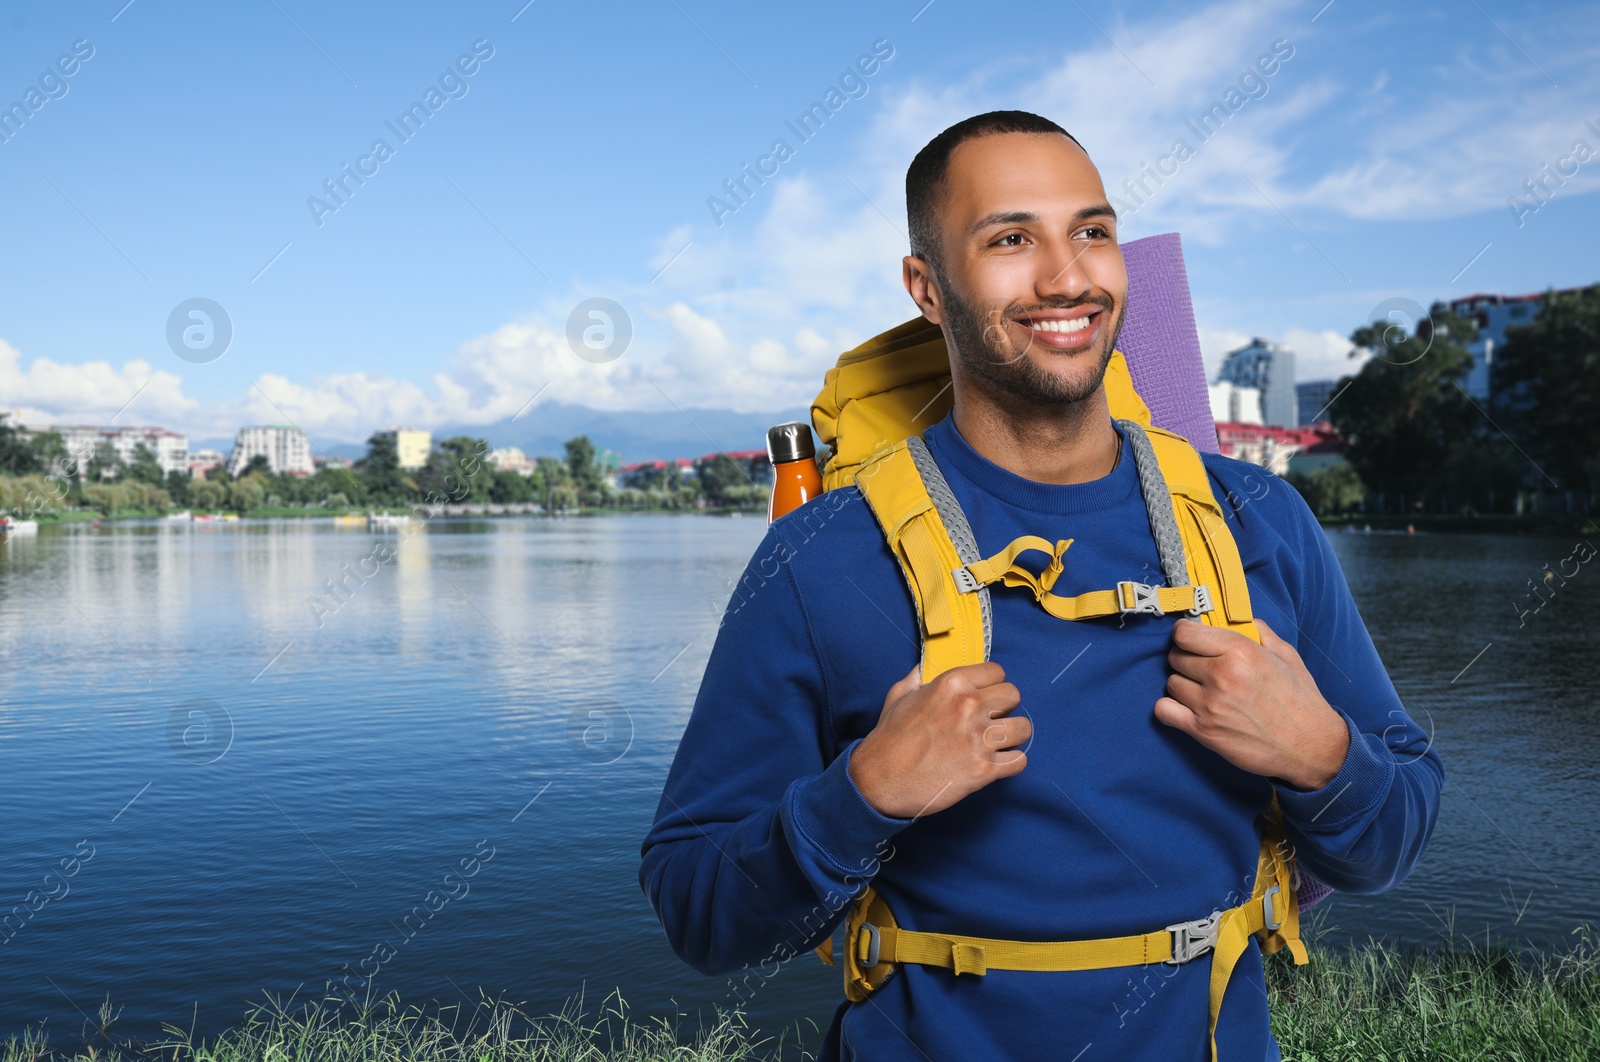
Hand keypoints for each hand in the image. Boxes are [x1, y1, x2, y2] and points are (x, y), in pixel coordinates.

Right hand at [849, 662, 1028, 818]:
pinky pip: (1019, 761)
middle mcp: (968, 706)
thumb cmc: (888, 739)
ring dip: (1013, 736)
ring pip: (1023, 728)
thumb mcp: (898, 696)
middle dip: (1005, 708)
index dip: (991, 685)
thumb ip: (917, 678)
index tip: (985, 697)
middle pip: (1013, 696)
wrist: (879, 781)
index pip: (997, 672)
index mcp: (950, 684)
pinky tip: (998, 764)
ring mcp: (978, 739)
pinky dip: (1011, 763)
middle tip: (992, 720)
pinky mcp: (983, 769)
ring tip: (999, 743)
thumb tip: (924, 667)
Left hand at [1154, 618, 1349, 790]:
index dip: (1184, 634)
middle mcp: (1222, 675)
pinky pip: (1164, 711)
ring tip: (1203, 690)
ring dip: (1183, 685)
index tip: (1190, 639)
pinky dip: (1170, 708)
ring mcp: (1210, 705)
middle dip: (1186, 659)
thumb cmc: (1300, 701)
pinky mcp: (1204, 731)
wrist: (1310, 746)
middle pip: (1176, 657)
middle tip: (1202, 667)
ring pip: (1171, 683)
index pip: (1184, 633)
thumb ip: (1260, 633)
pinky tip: (1186, 708)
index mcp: (1240, 651)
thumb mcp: (1287, 656)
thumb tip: (1242, 620)